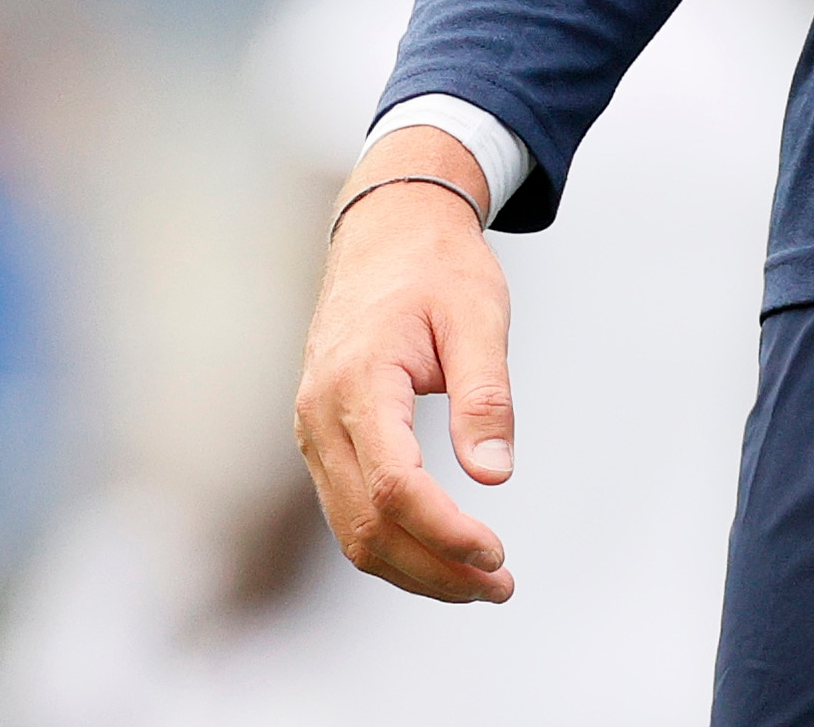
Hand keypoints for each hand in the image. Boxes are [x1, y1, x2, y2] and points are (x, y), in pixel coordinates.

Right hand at [294, 134, 518, 602]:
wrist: (386, 227)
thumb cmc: (435, 267)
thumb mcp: (477, 317)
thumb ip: (485, 395)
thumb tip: (494, 475)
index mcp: (359, 380)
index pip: (395, 485)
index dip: (445, 533)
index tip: (497, 554)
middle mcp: (321, 413)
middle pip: (366, 525)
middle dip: (434, 570)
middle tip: (500, 586)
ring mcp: (313, 429)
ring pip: (351, 530)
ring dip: (414, 568)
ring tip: (479, 582)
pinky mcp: (323, 437)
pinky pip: (347, 509)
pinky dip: (393, 542)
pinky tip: (441, 552)